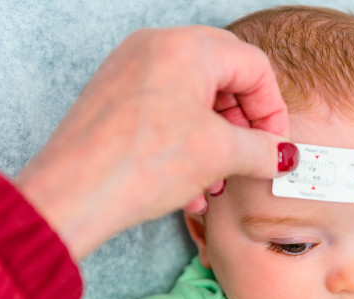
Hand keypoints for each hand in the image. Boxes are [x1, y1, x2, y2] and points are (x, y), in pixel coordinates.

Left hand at [14, 25, 295, 259]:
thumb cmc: (138, 164)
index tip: (275, 145)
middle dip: (242, 127)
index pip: (253, 67)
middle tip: (250, 160)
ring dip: (214, 142)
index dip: (273, 110)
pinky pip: (164, 113)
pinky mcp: (114, 99)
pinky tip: (189, 187)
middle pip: (223, 79)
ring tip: (217, 182)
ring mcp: (130, 71)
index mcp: (186, 47)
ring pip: (192, 100)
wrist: (71, 195)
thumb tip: (282, 155)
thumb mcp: (218, 156)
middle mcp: (155, 48)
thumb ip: (262, 150)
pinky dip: (184, 144)